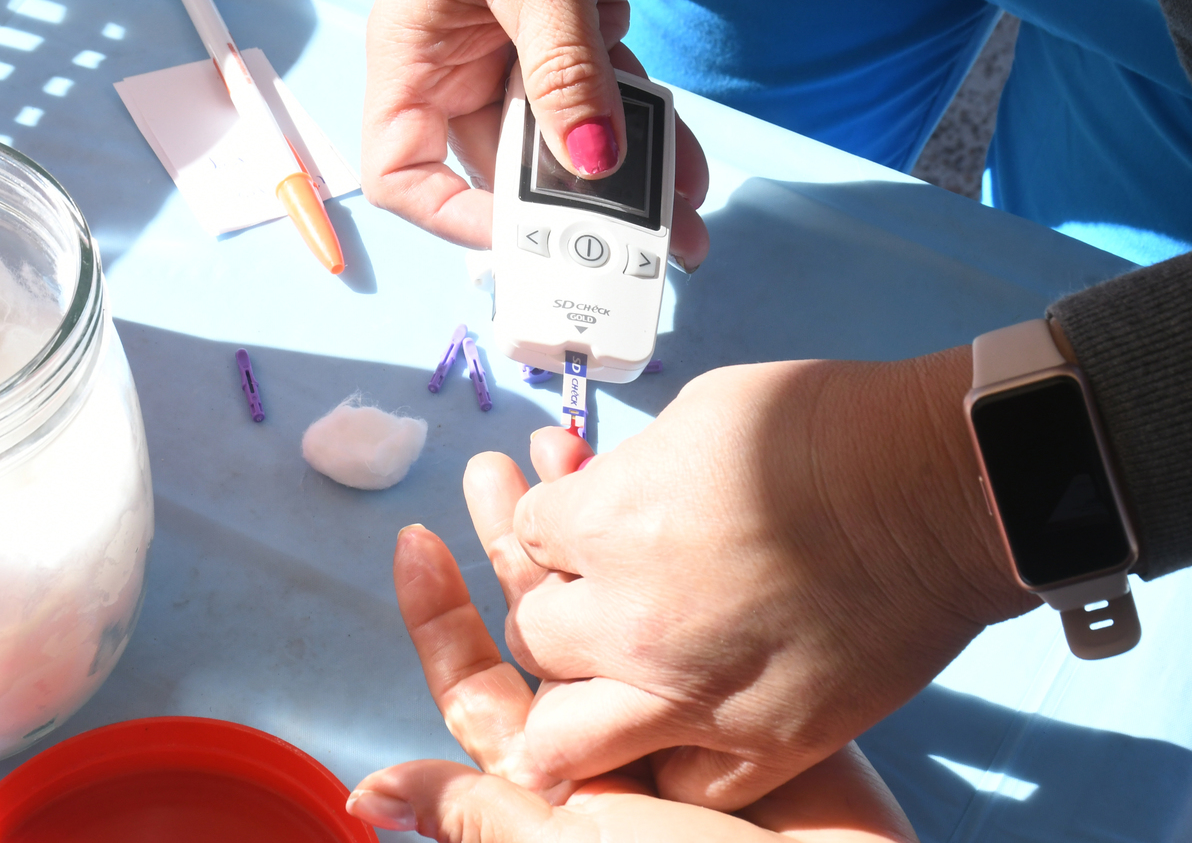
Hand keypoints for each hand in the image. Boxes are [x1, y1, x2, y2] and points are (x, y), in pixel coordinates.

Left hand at [344, 522, 916, 841]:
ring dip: (583, 527)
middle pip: (546, 625)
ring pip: (619, 603)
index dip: (445, 614)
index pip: (481, 682)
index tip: (416, 538)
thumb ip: (490, 816)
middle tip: (492, 469)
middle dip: (514, 545)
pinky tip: (655, 482)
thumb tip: (368, 794)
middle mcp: (618, 733)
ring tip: (559, 450)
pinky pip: (694, 604)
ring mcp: (690, 709)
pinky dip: (668, 543)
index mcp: (561, 772)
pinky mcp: (759, 697)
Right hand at [361, 0, 709, 268]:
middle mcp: (460, 67)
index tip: (532, 235)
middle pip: (506, 170)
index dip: (460, 221)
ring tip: (683, 220)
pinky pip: (605, 102)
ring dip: (626, 186)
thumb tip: (593, 162)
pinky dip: (646, 131)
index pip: (406, 176)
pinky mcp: (570, 40)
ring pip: (567, 145)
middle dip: (574, 216)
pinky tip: (686, 163)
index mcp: (414, 57)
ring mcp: (516, 56)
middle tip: (637, 252)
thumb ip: (561, 69)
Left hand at [490, 351, 1039, 809]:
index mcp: (611, 522)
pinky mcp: (764, 741)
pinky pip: (676, 779)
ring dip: (576, 702)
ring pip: (564, 734)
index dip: (553, 521)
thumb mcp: (700, 413)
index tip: (583, 517)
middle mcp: (635, 619)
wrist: (942, 485)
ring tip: (610, 678)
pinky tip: (683, 722)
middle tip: (599, 592)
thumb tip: (591, 498)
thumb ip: (624, 473)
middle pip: (536, 634)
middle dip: (558, 606)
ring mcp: (694, 692)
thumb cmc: (826, 427)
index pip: (527, 533)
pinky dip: (668, 757)